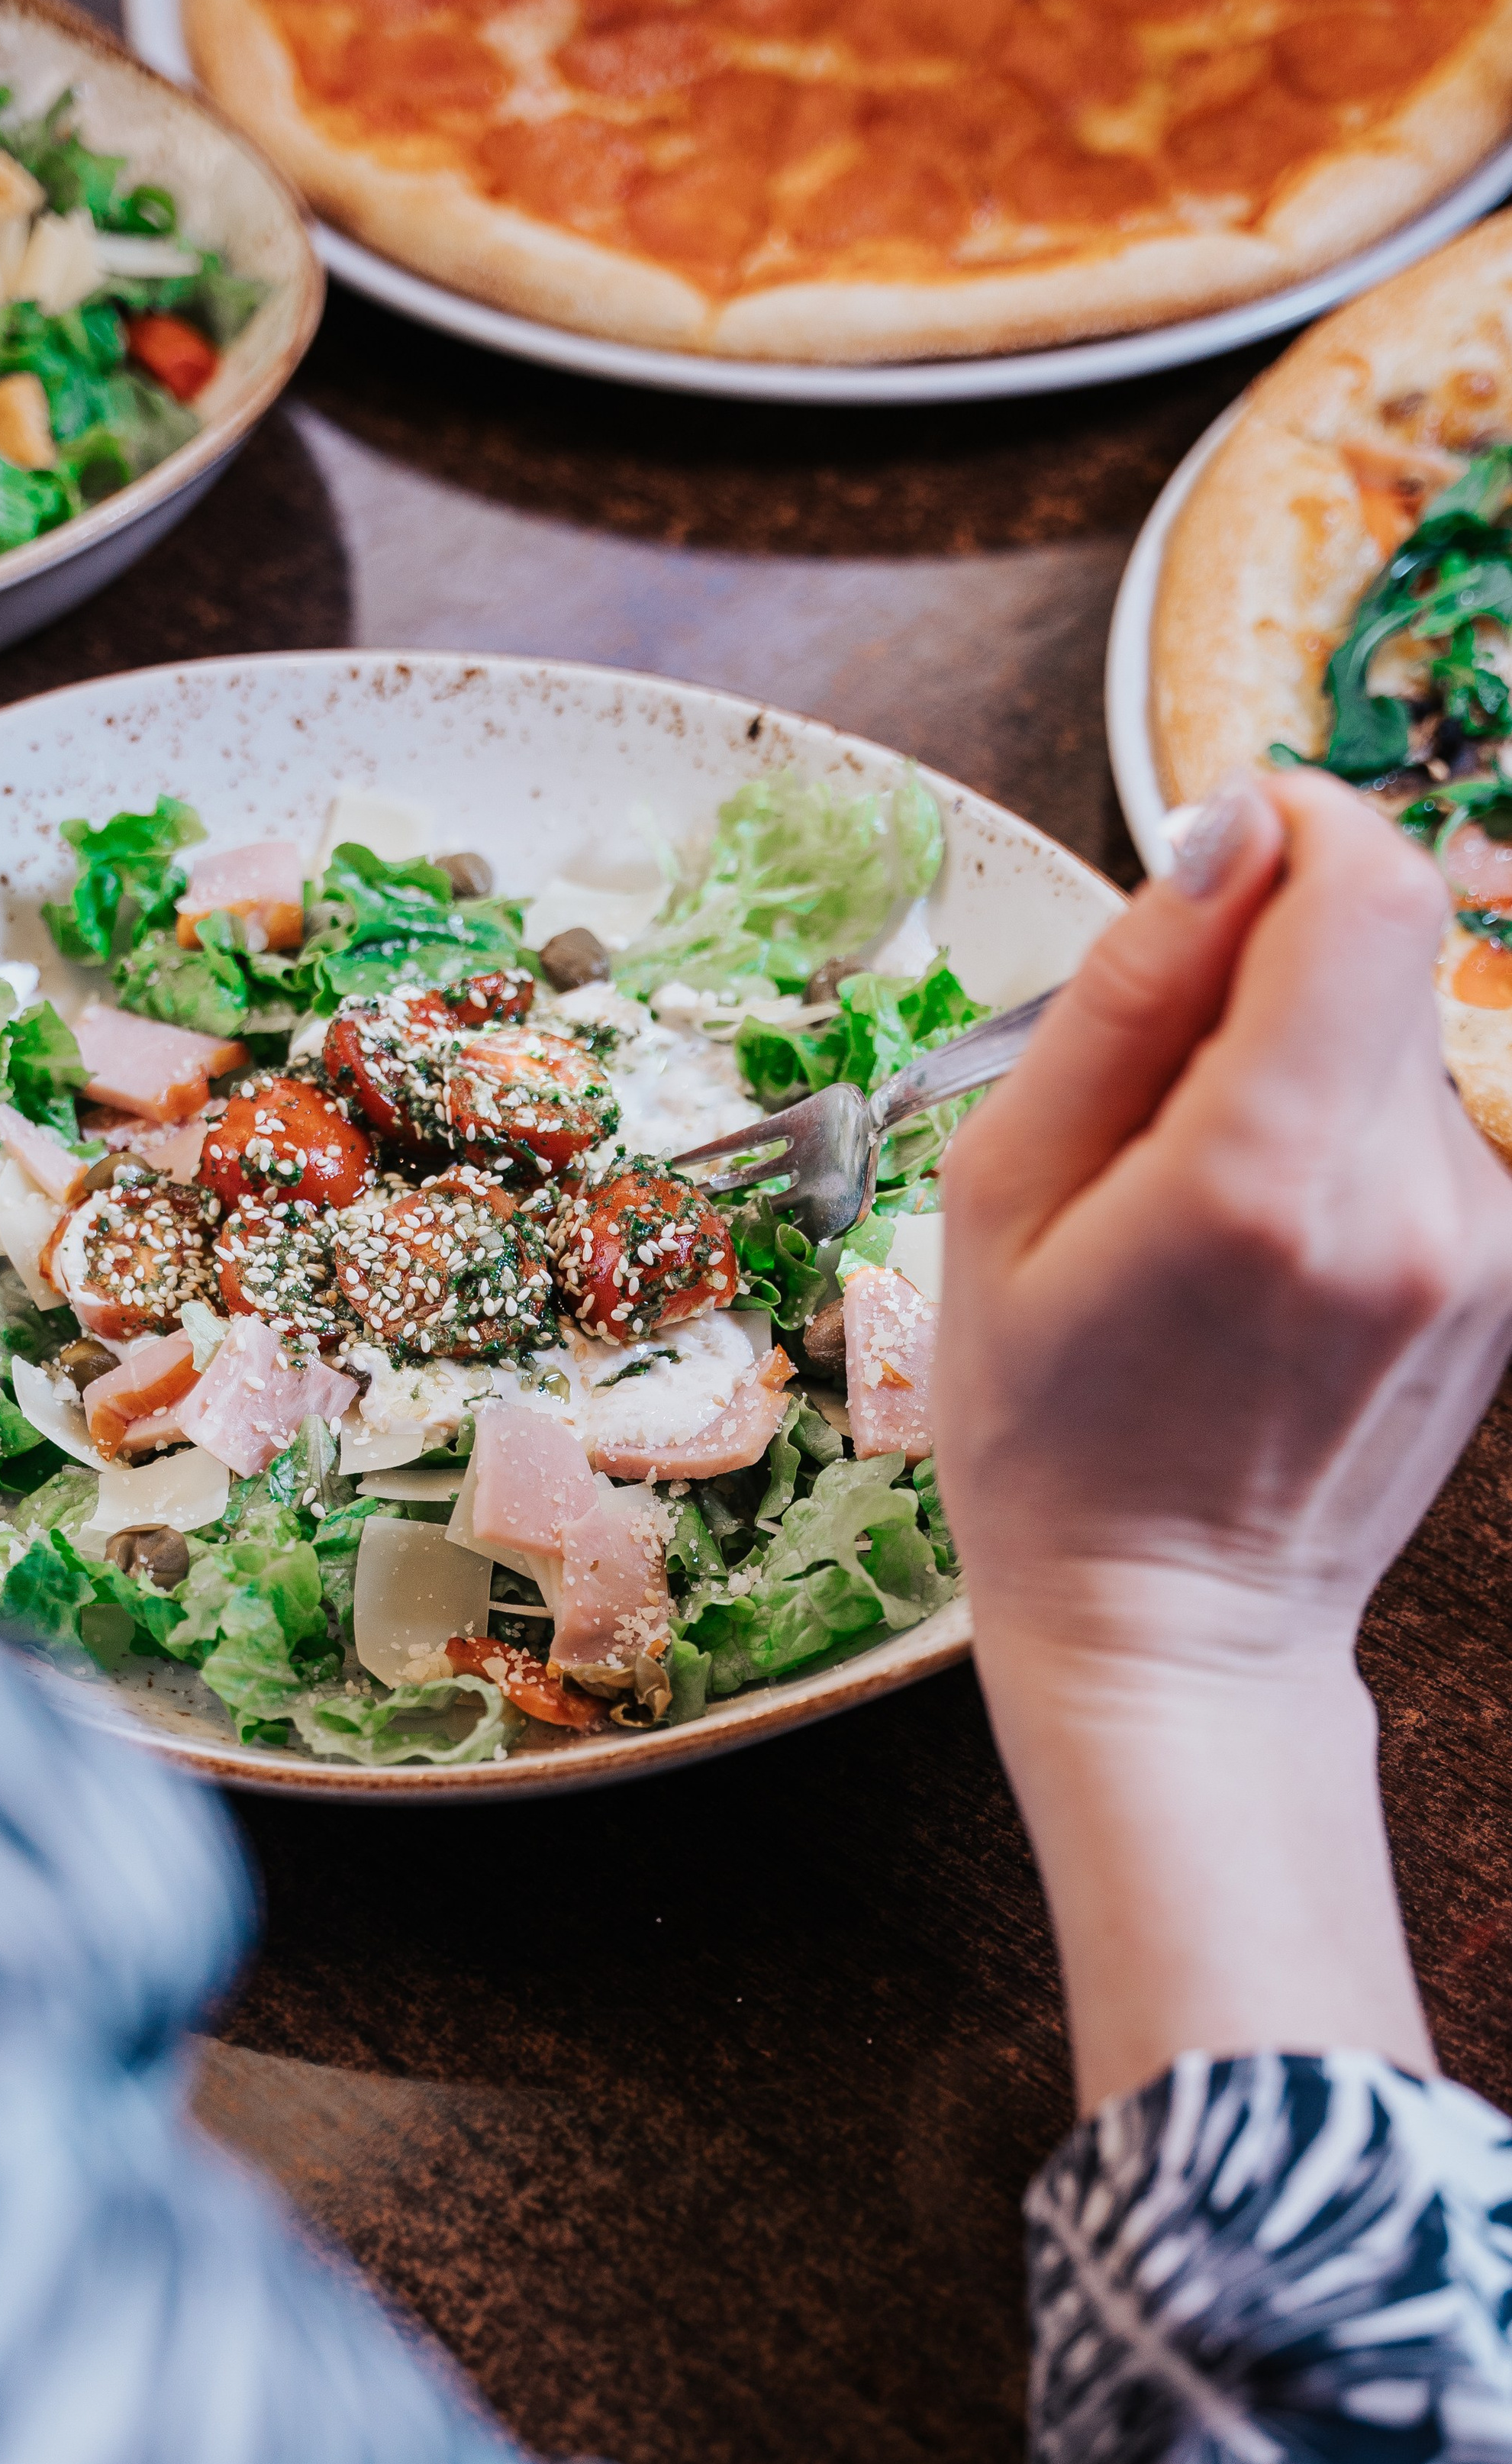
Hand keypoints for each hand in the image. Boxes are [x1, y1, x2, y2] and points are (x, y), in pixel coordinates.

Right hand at [935, 772, 1511, 2106]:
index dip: (1296, 829)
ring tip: (1198, 1204)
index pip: (1368, 887)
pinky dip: (1343, 1137)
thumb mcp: (1001, 1200)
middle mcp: (1409, 1200)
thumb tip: (1223, 834)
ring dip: (1304, 1059)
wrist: (1173, 1634)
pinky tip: (1260, 1251)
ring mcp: (1480, 1244)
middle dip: (1274, 959)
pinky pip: (1425, 1128)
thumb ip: (1123, 999)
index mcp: (1266, 1174)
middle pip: (1393, 946)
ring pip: (1404, 1037)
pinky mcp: (1505, 1273)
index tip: (1216, 865)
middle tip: (1156, 1085)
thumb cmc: (1048, 1435)